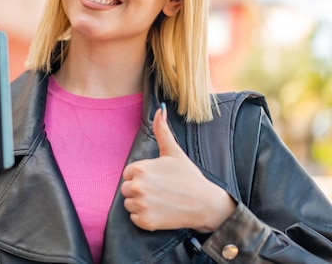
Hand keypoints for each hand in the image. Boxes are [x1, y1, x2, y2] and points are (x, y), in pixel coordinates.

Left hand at [121, 104, 235, 232]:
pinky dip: (144, 217)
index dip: (142, 176)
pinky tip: (160, 210)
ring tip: (160, 200)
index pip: (128, 173)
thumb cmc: (189, 177)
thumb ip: (162, 130)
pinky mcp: (145, 222)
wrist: (204, 204)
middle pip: (127, 188)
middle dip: (140, 189)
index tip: (156, 178)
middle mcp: (137, 187)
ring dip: (140, 203)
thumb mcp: (174, 152)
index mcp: (140, 168)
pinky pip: (134, 218)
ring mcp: (141, 205)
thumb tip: (160, 109)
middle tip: (160, 190)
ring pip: (129, 204)